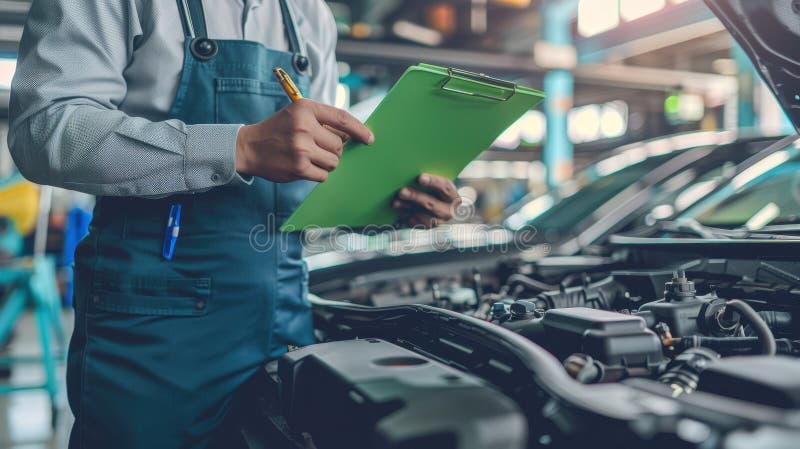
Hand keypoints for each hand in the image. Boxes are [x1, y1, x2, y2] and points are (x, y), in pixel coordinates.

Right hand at [235, 99, 373, 181]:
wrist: (249, 147)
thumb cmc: (278, 130)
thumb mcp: (297, 114)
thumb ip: (323, 120)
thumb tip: (353, 135)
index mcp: (306, 108)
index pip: (342, 119)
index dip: (360, 130)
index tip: (369, 138)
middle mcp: (304, 126)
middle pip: (339, 145)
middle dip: (333, 150)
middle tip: (317, 148)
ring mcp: (301, 148)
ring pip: (333, 161)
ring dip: (326, 163)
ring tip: (309, 157)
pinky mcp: (298, 167)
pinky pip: (323, 175)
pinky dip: (318, 173)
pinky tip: (304, 166)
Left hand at [392, 174, 461, 227]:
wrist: (444, 210)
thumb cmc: (438, 193)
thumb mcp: (439, 186)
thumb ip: (430, 181)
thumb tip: (411, 172)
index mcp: (452, 196)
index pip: (444, 187)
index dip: (433, 182)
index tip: (420, 178)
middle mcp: (447, 210)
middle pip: (431, 204)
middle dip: (415, 197)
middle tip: (402, 192)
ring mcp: (439, 221)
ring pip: (422, 216)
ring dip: (407, 209)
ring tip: (395, 203)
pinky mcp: (429, 228)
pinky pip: (416, 224)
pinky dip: (406, 217)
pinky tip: (399, 210)